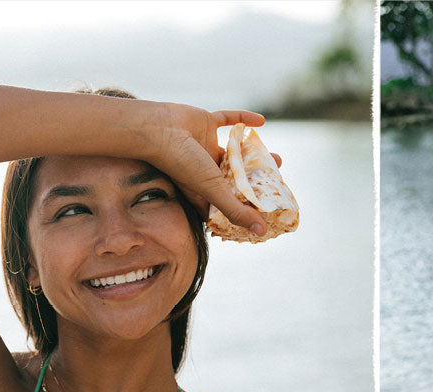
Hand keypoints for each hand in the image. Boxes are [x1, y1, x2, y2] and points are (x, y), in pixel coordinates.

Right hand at [147, 103, 269, 234]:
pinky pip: (227, 119)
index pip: (228, 201)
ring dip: (254, 154)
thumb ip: (236, 211)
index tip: (264, 211)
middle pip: (236, 177)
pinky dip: (243, 118)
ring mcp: (204, 144)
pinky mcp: (205, 121)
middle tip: (276, 181)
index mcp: (204, 188)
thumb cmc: (179, 163)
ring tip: (275, 158)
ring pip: (235, 151)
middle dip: (256, 181)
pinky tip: (261, 121)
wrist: (156, 129)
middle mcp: (205, 168)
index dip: (245, 207)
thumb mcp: (212, 190)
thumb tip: (261, 232)